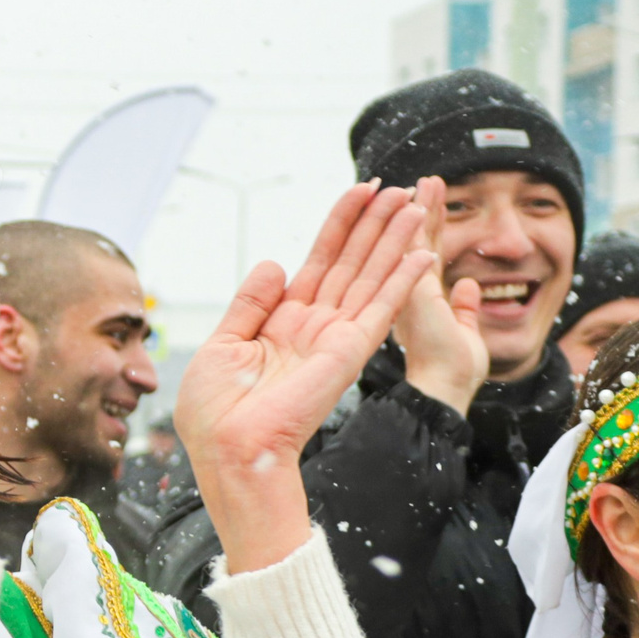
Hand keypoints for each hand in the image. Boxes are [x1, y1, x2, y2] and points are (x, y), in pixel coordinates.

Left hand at [175, 183, 432, 571]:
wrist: (228, 450)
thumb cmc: (216, 412)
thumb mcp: (223, 344)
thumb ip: (251, 301)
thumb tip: (275, 263)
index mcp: (282, 322)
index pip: (318, 261)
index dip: (340, 225)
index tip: (360, 192)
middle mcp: (314, 326)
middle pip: (352, 263)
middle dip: (375, 224)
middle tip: (399, 187)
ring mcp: (335, 338)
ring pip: (372, 277)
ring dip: (395, 241)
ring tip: (416, 204)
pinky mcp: (349, 352)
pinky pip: (381, 309)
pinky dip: (402, 280)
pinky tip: (422, 253)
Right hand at [390, 176, 487, 414]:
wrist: (443, 387)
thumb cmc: (454, 370)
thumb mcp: (466, 332)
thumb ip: (466, 308)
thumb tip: (470, 287)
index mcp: (421, 302)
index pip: (426, 256)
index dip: (433, 229)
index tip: (436, 206)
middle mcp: (408, 292)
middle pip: (416, 242)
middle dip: (423, 210)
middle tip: (429, 181)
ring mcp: (405, 289)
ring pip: (410, 238)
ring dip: (419, 207)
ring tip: (427, 180)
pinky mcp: (409, 288)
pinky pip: (411, 246)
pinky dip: (416, 220)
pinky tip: (419, 196)